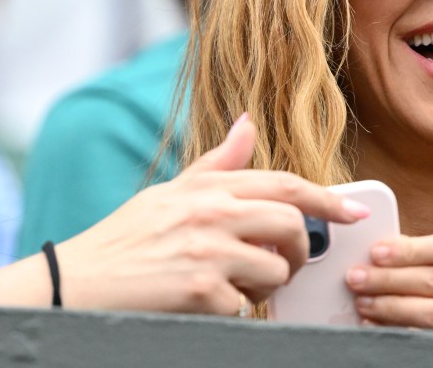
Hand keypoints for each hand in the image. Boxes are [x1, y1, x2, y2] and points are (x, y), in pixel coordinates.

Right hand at [53, 116, 368, 313]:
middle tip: (289, 263)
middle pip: (292, 226)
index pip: (286, 185)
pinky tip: (206, 302)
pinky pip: (246, 304)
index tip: (356, 212)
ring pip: (277, 269)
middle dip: (301, 250)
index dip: (328, 198)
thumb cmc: (127, 238)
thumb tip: (248, 124)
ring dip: (265, 284)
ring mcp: (210, 252)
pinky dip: (234, 309)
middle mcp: (214, 213)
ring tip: (234, 283)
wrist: (76, 282)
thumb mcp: (171, 192)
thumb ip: (217, 163)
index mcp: (210, 187)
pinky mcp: (203, 291)